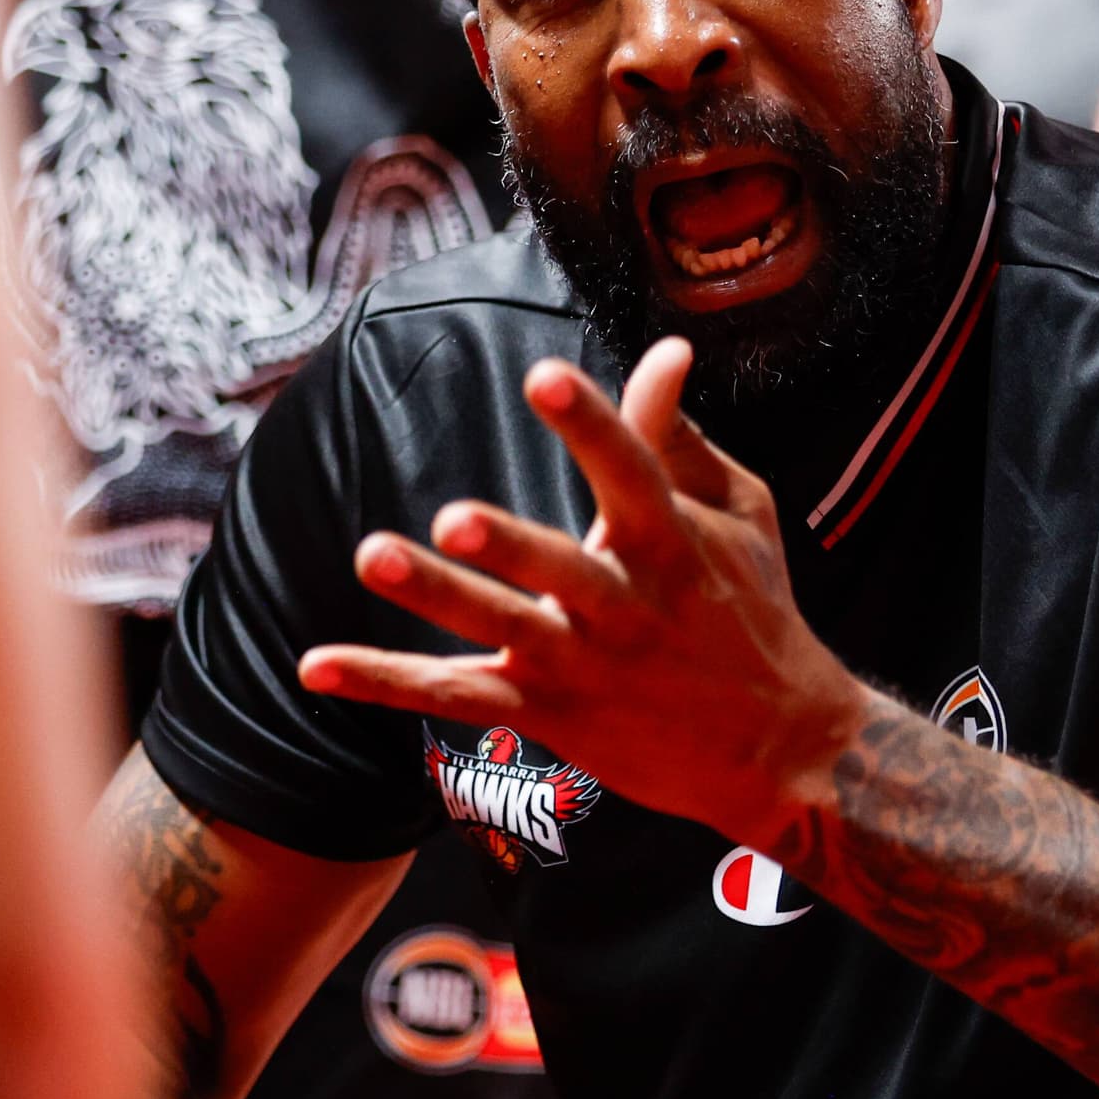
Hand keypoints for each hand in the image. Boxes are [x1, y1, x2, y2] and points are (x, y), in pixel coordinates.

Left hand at [295, 339, 869, 848]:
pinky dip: (384, 683)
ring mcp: (585, 664)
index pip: (631, 472)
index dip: (590, 424)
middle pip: (560, 570)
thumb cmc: (756, 611)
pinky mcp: (551, 712)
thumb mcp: (740, 515)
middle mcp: (627, 605)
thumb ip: (681, 436)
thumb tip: (668, 349)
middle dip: (509, 547)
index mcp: (674, 543)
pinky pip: (456, 694)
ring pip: (502, 630)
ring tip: (372, 556)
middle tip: (453, 519)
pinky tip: (315, 666)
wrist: (783, 749)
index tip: (543, 376)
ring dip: (438, 597)